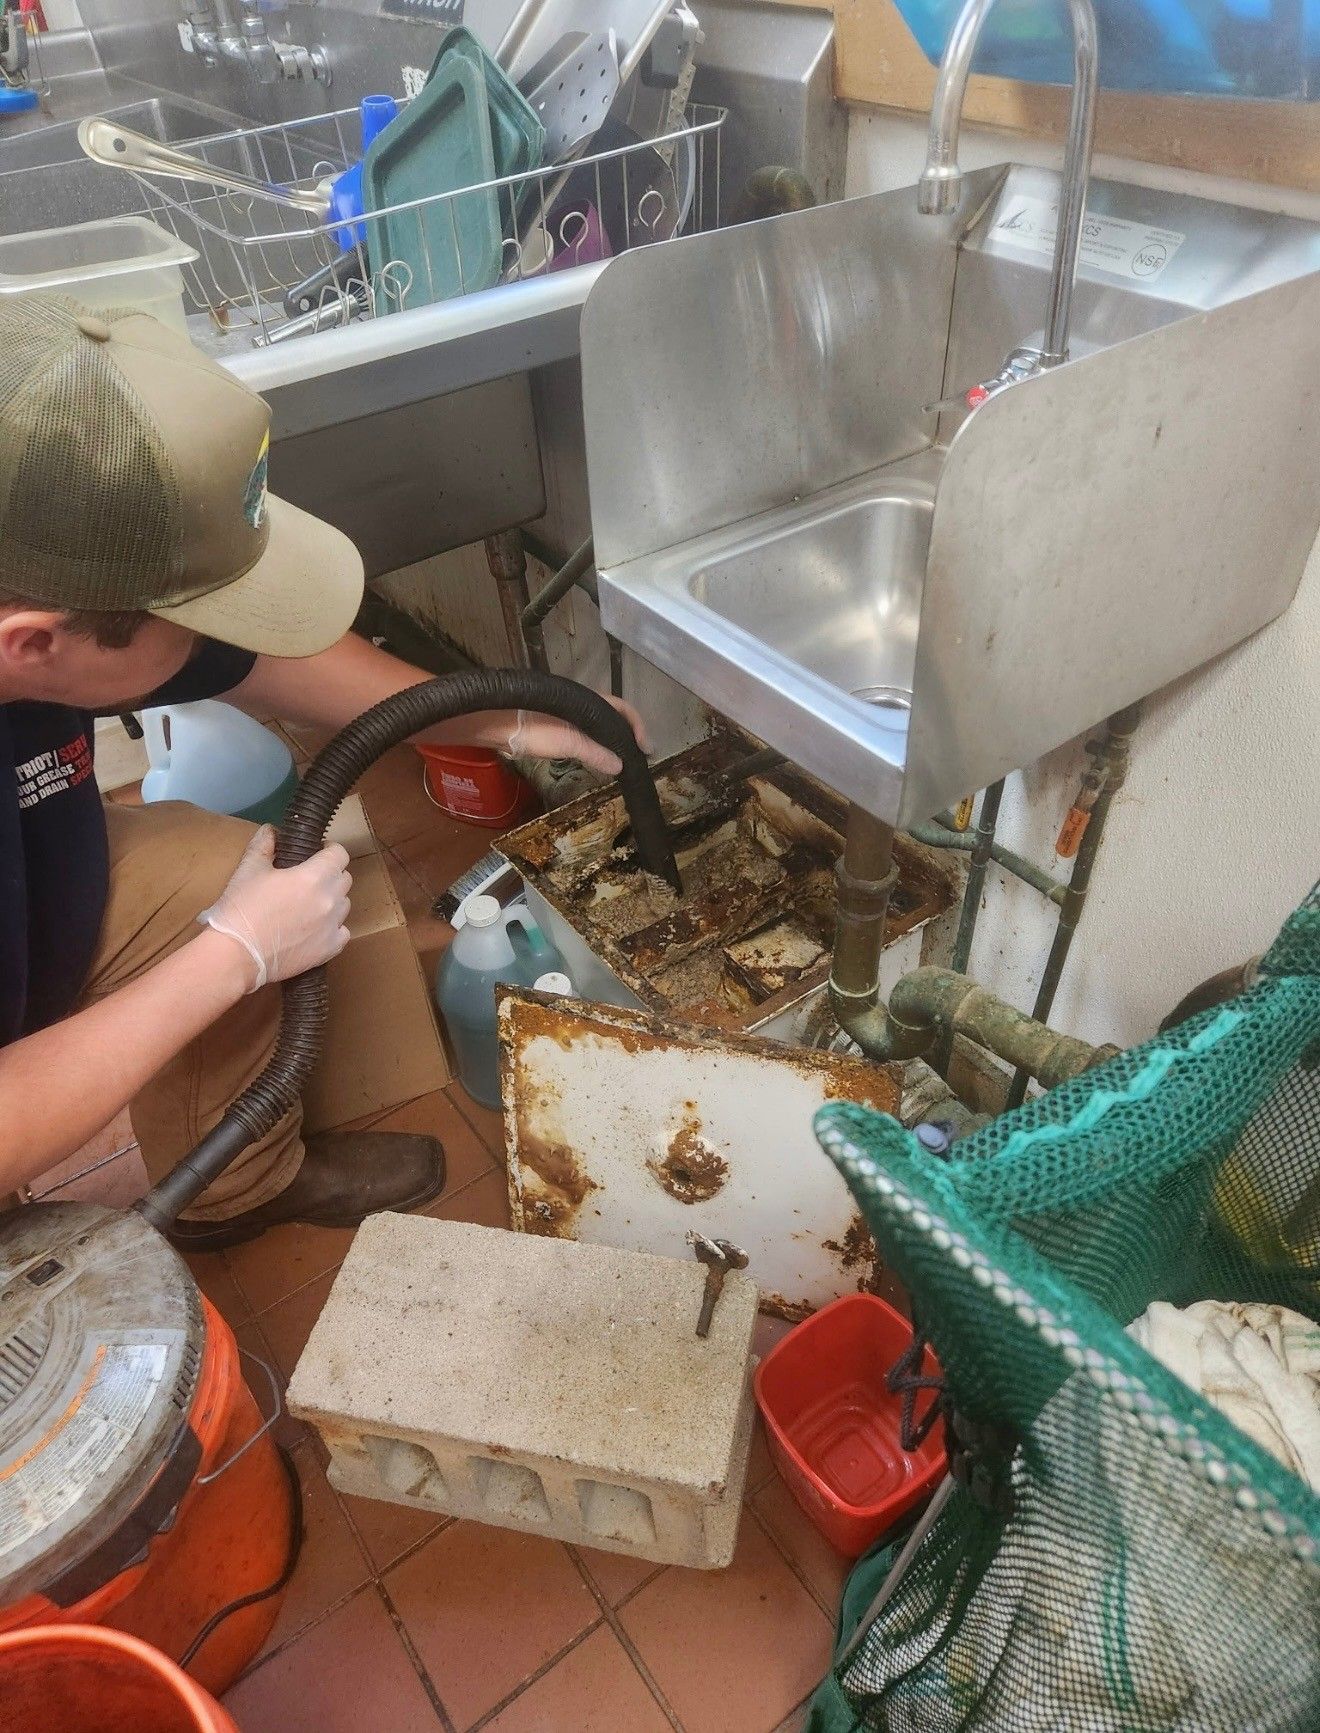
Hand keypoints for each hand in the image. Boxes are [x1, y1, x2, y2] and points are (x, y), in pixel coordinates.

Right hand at [197, 826, 351, 990]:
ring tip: (310, 906)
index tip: (318, 853)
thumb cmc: (241, 909)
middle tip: (310, 879)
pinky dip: (333, 928)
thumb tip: (272, 830)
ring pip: (344, 905)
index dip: (330, 850)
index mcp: (314, 876)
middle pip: (344, 879)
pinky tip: (316, 929)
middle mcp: (330, 900)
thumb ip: (263, 845)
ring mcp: (332, 926)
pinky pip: (343, 933)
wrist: (236, 955)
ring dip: (332, 901)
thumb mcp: (248, 869)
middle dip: (331, 874)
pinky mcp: (329, 949)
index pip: (340, 854)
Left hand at [503, 696, 652, 775]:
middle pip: (614, 718)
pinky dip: (598, 746)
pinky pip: (587, 735)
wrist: (499, 726)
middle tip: (640, 756)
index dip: (638, 727)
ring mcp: (570, 717)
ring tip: (624, 761)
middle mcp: (583, 706)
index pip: (623, 710)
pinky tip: (600, 759)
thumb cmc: (535, 730)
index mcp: (589, 703)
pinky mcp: (559, 728)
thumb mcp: (569, 742)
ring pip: (600, 727)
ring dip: (614, 742)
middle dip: (629, 735)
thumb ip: (595, 753)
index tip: (646, 749)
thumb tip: (620, 766)